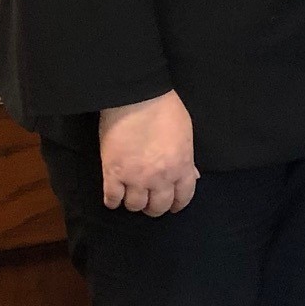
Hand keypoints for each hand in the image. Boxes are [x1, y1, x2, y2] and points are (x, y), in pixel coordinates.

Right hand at [98, 89, 198, 215]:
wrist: (137, 98)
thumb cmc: (165, 110)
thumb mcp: (185, 133)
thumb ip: (188, 159)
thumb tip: (193, 175)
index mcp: (181, 167)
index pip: (184, 196)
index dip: (178, 204)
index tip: (173, 205)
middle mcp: (159, 178)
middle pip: (158, 206)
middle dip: (155, 207)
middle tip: (150, 201)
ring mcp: (135, 178)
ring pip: (134, 206)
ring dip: (134, 203)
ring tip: (132, 195)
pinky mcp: (112, 175)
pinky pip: (111, 199)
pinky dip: (113, 200)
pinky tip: (114, 195)